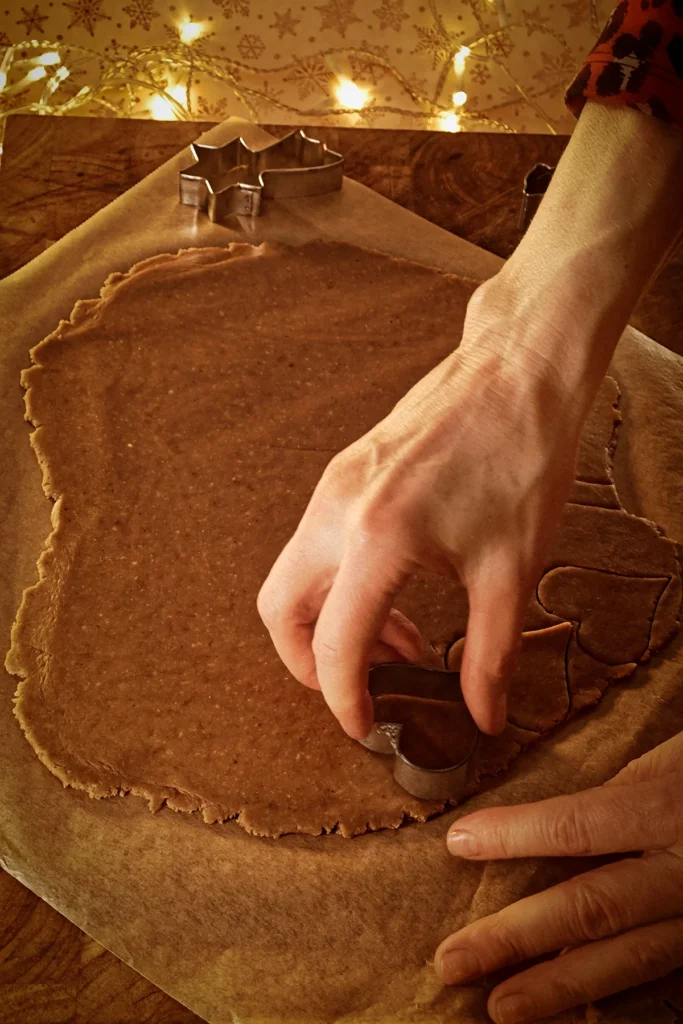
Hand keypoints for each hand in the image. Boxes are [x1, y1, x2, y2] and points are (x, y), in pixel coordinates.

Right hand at [258, 273, 592, 740]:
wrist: (519, 370)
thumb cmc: (523, 457)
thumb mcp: (513, 568)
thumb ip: (492, 653)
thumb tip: (484, 716)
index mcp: (377, 538)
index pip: (334, 645)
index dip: (346, 701)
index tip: (368, 729)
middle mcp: (337, 510)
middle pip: (280, 609)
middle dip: (308, 662)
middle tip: (364, 687)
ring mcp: (334, 485)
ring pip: (294, 575)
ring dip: (330, 622)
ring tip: (400, 642)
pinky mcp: (345, 471)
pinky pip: (315, 543)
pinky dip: (339, 584)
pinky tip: (398, 594)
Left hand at [435, 733, 682, 1022]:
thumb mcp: (677, 760)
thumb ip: (624, 794)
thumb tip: (558, 826)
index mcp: (670, 810)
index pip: (577, 827)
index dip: (513, 836)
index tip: (456, 842)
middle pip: (589, 910)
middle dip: (515, 940)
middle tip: (452, 963)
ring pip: (625, 959)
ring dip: (556, 987)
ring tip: (499, 1008)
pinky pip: (663, 975)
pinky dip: (614, 993)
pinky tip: (573, 1007)